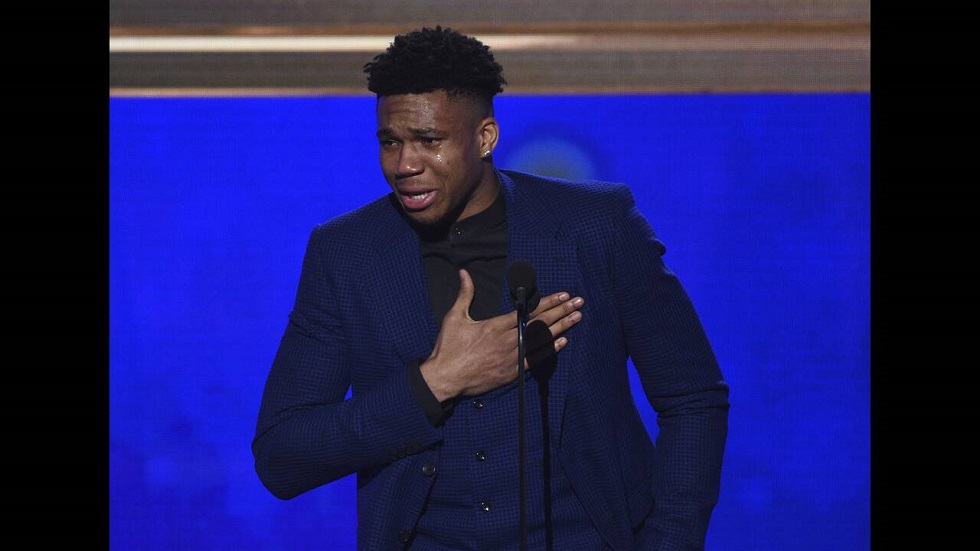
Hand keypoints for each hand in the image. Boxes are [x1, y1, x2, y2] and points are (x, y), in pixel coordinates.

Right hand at [420, 268, 583, 400]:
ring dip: (562, 328)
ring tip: (577, 318)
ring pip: (542, 340)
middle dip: (562, 311)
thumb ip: (465, 294)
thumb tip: (464, 273)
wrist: (446, 378)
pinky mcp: (512, 372)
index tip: (563, 295)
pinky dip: (550, 350)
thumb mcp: (454, 317)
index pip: (528, 311)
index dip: (548, 302)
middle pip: (541, 324)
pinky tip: (563, 341)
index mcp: (495, 326)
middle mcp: (508, 341)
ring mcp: (512, 357)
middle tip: (579, 302)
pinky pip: (536, 359)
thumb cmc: (448, 348)